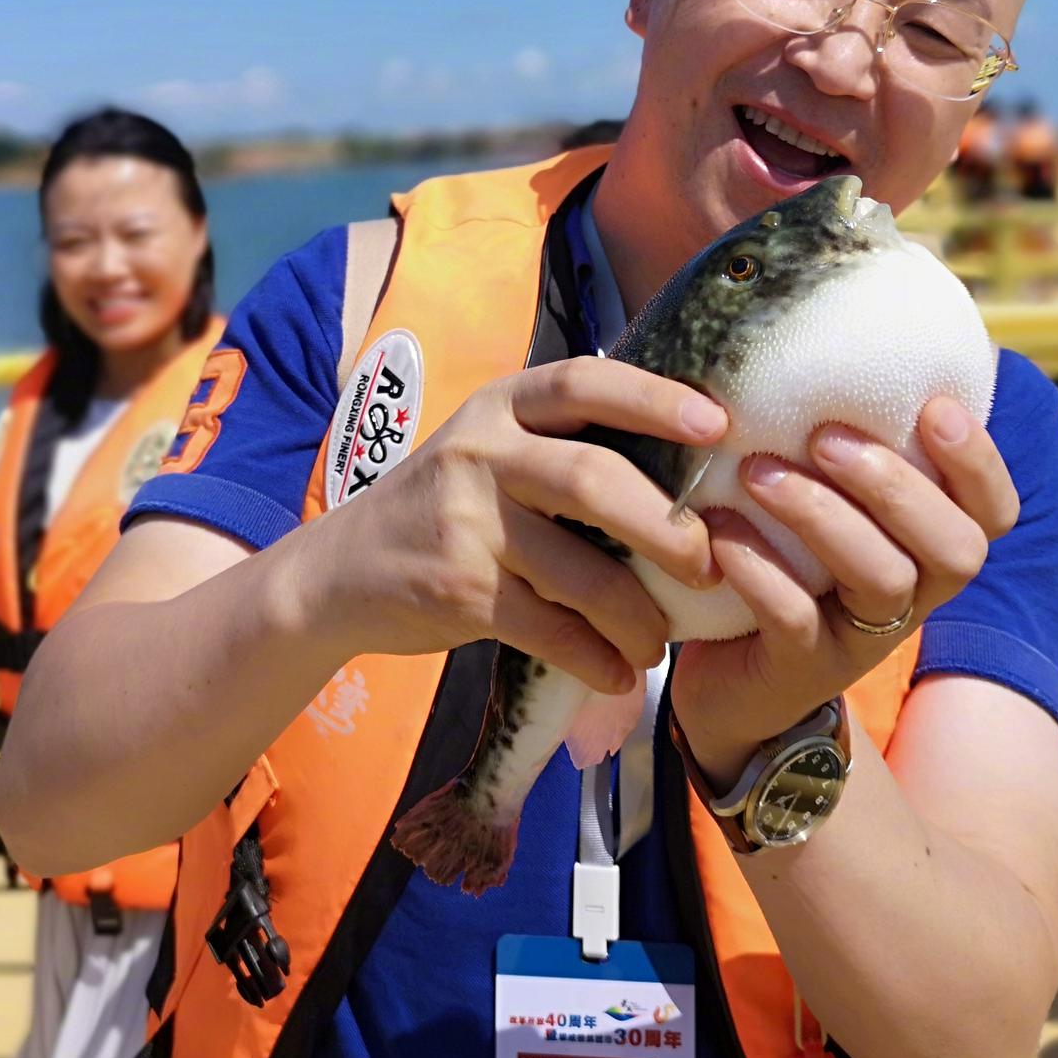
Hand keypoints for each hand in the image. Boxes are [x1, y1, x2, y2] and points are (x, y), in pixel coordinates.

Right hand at [289, 356, 726, 695]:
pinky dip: (594, 659)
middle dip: (666, 528)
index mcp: (501, 406)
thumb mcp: (489, 449)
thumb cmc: (447, 507)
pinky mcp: (458, 589)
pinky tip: (617, 674)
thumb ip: (561, 443)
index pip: (584, 383)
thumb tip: (686, 458)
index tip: (717, 424)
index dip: (655, 399)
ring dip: (635, 615)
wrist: (340, 573)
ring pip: (580, 570)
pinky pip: (549, 629)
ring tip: (658, 641)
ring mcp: (465, 522)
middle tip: (708, 565)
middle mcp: (480, 452)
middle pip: (593, 478)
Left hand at [670, 394, 1018, 789]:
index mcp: (929, 547)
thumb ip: (843, 443)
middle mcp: (914, 597)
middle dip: (896, 484)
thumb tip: (829, 330)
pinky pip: (797, 621)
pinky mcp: (802, 669)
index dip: (979, 462)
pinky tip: (722, 533)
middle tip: (824, 435)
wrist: (730, 679)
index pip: (993, 511)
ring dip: (823, 516)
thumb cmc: (783, 561)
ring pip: (880, 579)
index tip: (935, 408)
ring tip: (759, 472)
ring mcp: (862, 638)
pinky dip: (762, 570)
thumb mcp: (823, 503)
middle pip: (955, 549)